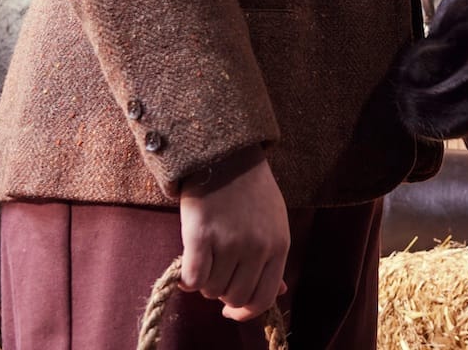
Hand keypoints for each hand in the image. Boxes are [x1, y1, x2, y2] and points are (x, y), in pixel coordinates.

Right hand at [179, 152, 289, 321]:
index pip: (264, 298)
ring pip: (211, 290)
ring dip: (205, 282)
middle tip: (217, 272)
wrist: (227, 156)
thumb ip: (274, 259)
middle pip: (235, 297)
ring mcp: (230, 242)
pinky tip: (188, 264)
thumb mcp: (274, 222)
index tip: (231, 310)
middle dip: (223, 292)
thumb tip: (280, 293)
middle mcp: (258, 247)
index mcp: (279, 245)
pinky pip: (193, 279)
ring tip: (206, 258)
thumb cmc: (251, 190)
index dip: (244, 312)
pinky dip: (187, 279)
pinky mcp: (201, 236)